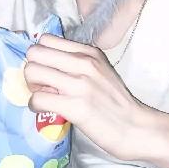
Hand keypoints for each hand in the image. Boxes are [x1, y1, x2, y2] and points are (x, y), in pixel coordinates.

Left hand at [24, 34, 149, 160]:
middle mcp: (84, 63)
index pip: (47, 39)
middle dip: (32, 70)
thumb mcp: (100, 70)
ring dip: (32, 87)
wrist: (136, 128)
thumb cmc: (116, 101)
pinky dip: (35, 105)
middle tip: (42, 85)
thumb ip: (77, 62)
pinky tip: (45, 110)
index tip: (48, 70)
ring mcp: (80, 85)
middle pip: (35, 53)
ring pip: (32, 72)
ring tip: (45, 96)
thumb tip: (47, 63)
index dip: (41, 56)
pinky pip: (37, 98)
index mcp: (89, 52)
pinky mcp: (75, 107)